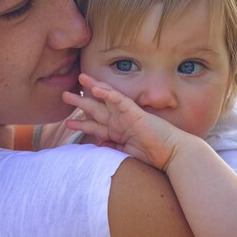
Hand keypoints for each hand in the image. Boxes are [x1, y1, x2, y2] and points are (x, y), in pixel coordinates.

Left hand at [63, 73, 189, 169]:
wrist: (172, 154)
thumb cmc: (153, 156)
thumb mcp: (127, 154)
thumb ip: (113, 148)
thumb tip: (99, 145)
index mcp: (117, 131)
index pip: (95, 125)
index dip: (81, 123)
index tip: (68, 122)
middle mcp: (120, 121)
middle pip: (96, 108)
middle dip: (80, 101)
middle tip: (65, 95)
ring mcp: (126, 114)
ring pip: (106, 98)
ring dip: (92, 88)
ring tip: (80, 79)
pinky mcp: (134, 112)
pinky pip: (119, 100)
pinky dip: (108, 93)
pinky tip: (97, 89)